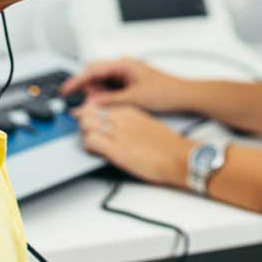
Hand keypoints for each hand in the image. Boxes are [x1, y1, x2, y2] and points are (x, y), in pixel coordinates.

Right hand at [61, 58, 189, 112]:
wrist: (185, 96)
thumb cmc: (167, 91)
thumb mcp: (134, 98)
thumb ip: (110, 100)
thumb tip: (92, 103)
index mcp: (124, 64)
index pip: (93, 69)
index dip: (77, 80)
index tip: (66, 90)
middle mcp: (124, 67)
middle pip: (95, 74)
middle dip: (85, 88)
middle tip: (78, 102)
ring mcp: (127, 76)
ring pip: (103, 83)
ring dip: (95, 94)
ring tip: (91, 107)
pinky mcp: (131, 84)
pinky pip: (111, 89)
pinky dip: (105, 97)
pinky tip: (103, 107)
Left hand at [72, 103, 193, 186]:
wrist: (177, 157)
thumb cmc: (168, 145)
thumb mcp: (147, 124)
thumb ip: (131, 122)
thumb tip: (120, 128)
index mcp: (129, 110)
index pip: (100, 104)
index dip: (90, 112)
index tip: (89, 118)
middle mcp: (121, 118)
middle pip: (89, 111)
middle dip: (84, 121)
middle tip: (87, 131)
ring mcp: (117, 133)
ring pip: (85, 124)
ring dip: (85, 133)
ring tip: (92, 142)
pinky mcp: (115, 150)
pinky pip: (89, 142)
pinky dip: (88, 146)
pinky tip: (95, 151)